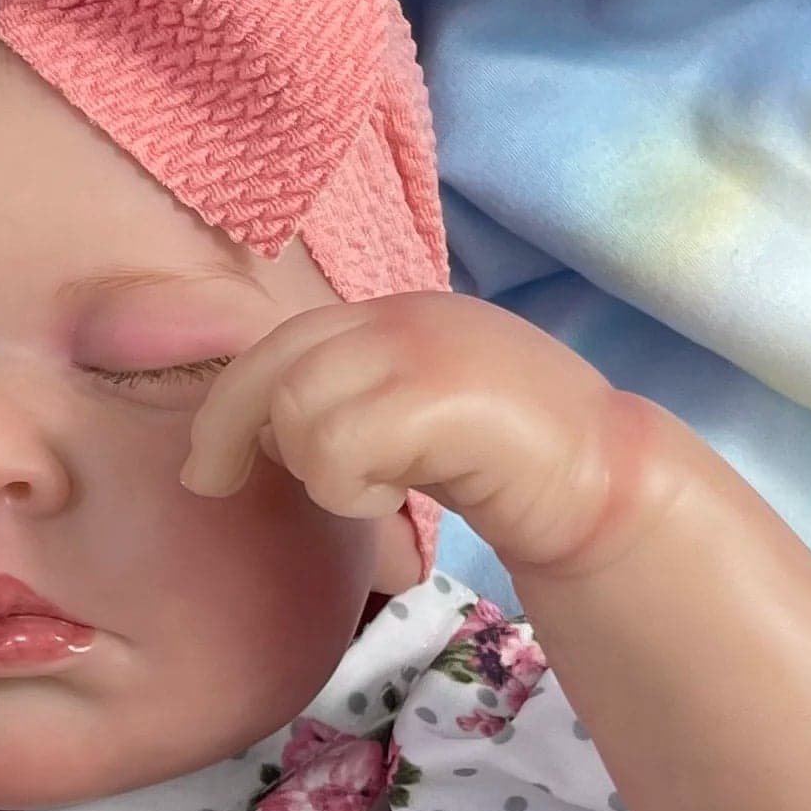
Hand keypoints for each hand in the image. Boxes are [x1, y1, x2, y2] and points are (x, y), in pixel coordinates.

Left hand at [181, 292, 669, 573]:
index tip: (208, 460)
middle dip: (227, 430)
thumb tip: (260, 431)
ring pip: (296, 410)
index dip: (229, 400)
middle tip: (213, 484)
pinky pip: (338, 448)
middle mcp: (404, 315)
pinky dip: (349, 489)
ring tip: (374, 489)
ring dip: (317, 470)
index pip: (282, 342)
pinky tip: (397, 497)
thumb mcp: (413, 408)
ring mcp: (423, 349)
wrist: (601, 477)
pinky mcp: (438, 396)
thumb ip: (349, 396)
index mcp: (396, 314)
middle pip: (272, 366)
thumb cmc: (504, 456)